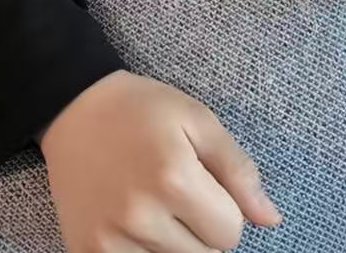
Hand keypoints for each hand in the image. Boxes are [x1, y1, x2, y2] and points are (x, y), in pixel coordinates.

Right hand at [38, 71, 282, 251]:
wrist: (74, 108)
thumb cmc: (142, 110)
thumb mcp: (198, 120)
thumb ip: (238, 170)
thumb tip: (271, 219)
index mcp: (174, 178)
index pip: (230, 233)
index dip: (225, 209)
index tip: (204, 184)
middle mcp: (141, 215)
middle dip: (203, 231)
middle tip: (179, 195)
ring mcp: (109, 240)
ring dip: (175, 246)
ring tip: (157, 208)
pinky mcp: (87, 252)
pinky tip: (136, 225)